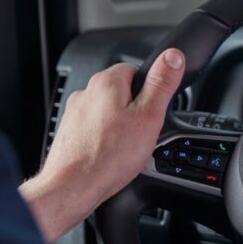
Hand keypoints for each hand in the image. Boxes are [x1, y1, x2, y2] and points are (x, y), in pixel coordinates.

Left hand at [20, 49, 185, 242]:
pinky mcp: (70, 132)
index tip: (153, 111)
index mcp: (107, 82)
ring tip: (126, 149)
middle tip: (142, 133)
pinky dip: (104, 139)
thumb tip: (173, 57)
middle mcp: (86, 92)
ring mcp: (75, 113)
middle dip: (135, 111)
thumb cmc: (108, 156)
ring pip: (107, 113)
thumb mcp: (148, 117)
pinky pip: (95, 129)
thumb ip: (161, 84)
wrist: (73, 186)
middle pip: (122, 93)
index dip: (150, 92)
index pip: (136, 71)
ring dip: (119, 126)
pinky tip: (110, 156)